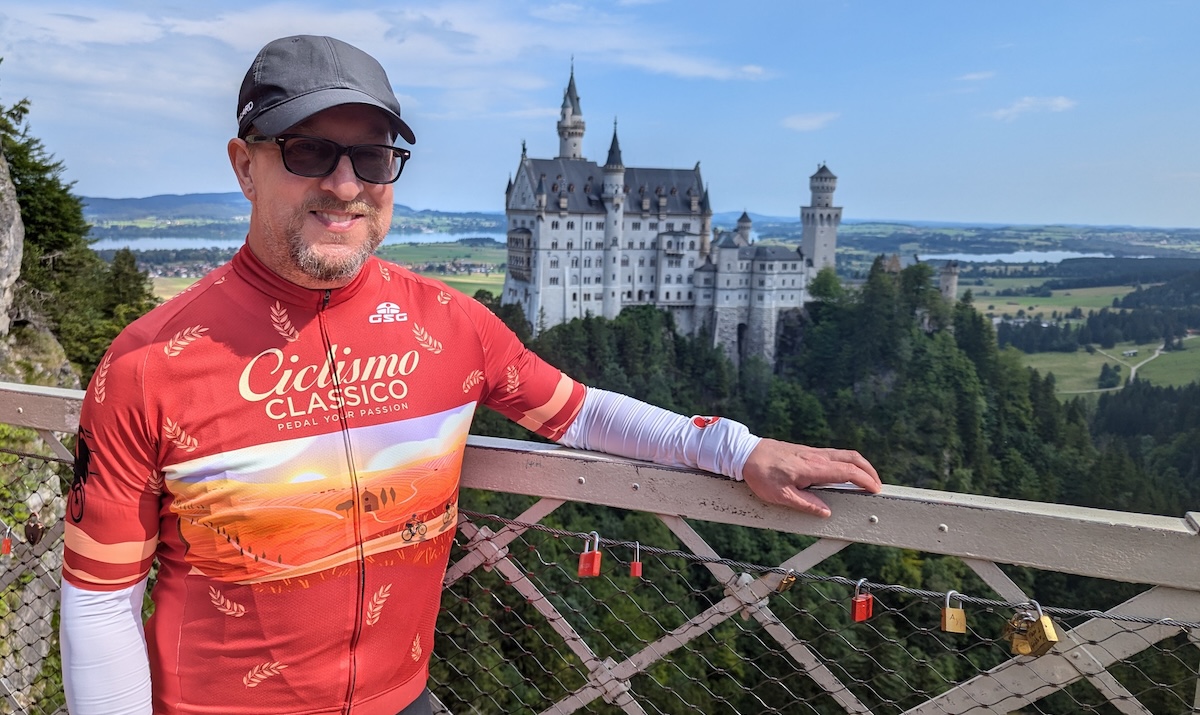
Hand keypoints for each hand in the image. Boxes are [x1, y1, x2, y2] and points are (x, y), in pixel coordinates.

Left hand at [741, 439, 880, 517]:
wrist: (745, 453)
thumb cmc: (760, 474)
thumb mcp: (781, 496)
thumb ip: (806, 504)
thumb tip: (826, 512)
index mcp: (813, 468)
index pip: (848, 472)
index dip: (865, 480)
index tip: (875, 490)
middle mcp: (816, 456)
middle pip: (852, 458)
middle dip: (869, 470)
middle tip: (876, 485)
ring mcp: (812, 451)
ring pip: (844, 454)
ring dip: (859, 465)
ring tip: (865, 479)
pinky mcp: (807, 450)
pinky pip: (834, 454)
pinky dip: (847, 462)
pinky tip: (844, 472)